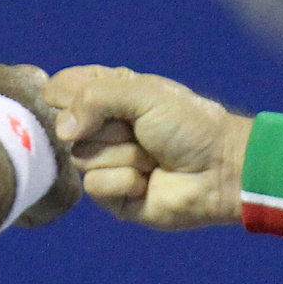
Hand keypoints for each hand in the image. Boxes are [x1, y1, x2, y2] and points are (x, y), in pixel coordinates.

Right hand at [42, 66, 246, 228]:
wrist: (220, 169)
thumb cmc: (189, 125)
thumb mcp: (144, 94)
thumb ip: (94, 98)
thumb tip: (62, 129)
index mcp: (109, 96)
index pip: (63, 88)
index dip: (67, 93)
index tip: (89, 96)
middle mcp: (102, 128)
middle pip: (66, 126)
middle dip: (108, 128)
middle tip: (140, 131)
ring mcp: (105, 162)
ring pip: (81, 157)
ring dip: (123, 156)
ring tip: (152, 158)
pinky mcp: (112, 195)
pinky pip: (95, 186)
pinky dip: (125, 181)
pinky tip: (148, 182)